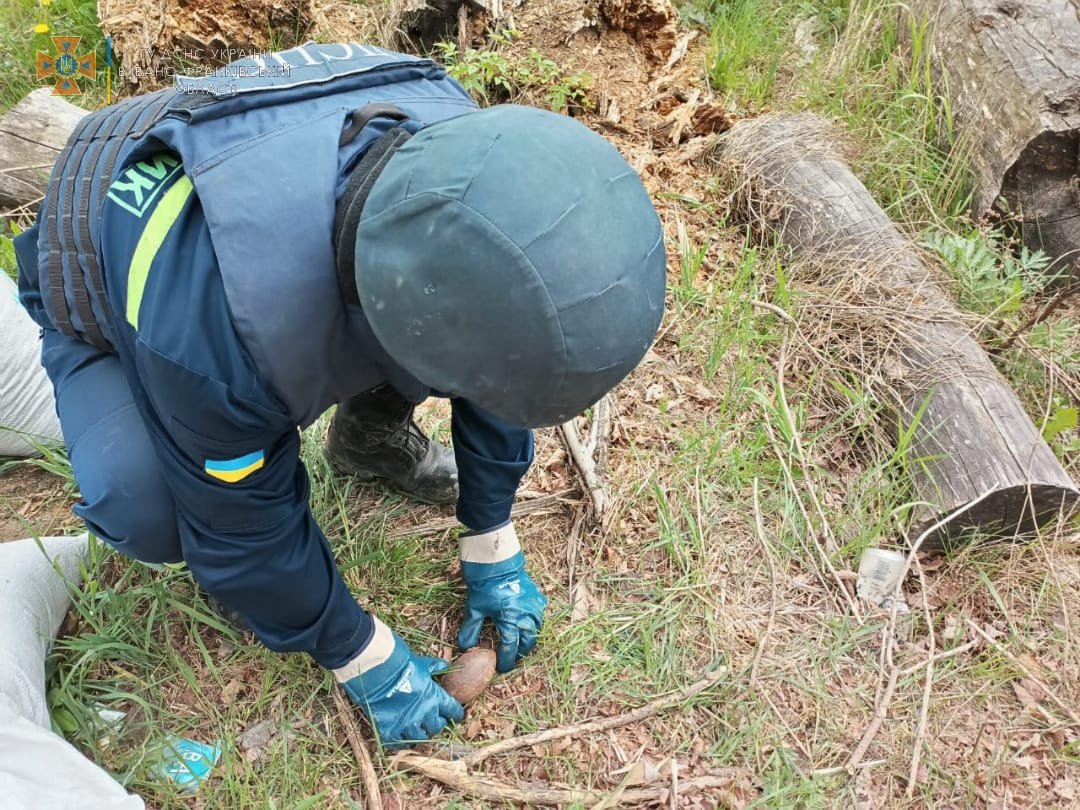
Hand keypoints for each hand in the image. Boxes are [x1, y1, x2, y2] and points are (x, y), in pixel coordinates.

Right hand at [340, 618, 462, 748]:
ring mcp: (406, 724)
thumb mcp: (422, 663)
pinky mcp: (389, 730)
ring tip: (417, 730)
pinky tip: (400, 736)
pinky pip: (398, 743)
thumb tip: (444, 665)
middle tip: (434, 722)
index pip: (452, 710)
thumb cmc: (401, 664)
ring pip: (419, 738)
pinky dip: (400, 741)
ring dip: (420, 734)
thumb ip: (434, 667)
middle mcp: (424, 714)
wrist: (378, 671)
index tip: (456, 715)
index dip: (455, 713)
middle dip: (436, 725)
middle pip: (436, 727)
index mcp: (434, 697)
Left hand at [457, 523, 547, 671]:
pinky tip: (527, 623)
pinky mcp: (538, 597)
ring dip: (529, 638)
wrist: (497, 561)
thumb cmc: (485, 585)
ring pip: (536, 630)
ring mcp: (535, 606)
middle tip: (512, 657)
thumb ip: (470, 630)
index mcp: (511, 620)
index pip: (511, 648)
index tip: (502, 667)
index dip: (506, 660)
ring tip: (520, 643)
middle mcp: (526, 616)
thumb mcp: (475, 608)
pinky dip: (534, 622)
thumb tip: (464, 648)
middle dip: (520, 652)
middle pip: (527, 642)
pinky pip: (540, 615)